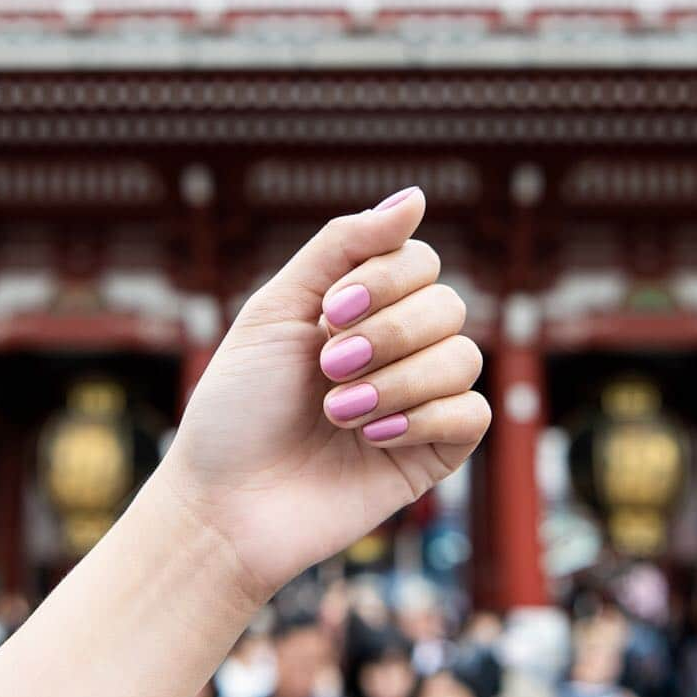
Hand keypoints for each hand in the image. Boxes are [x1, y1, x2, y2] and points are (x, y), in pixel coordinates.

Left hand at [159, 187, 489, 601]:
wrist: (224, 502)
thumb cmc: (239, 404)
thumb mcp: (277, 306)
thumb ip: (343, 245)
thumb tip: (417, 194)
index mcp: (361, 308)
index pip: (420, 261)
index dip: (385, 279)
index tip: (329, 312)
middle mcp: (397, 348)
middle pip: (447, 306)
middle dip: (386, 334)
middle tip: (328, 367)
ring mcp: (417, 400)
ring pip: (463, 358)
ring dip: (396, 382)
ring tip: (337, 412)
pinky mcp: (433, 452)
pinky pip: (471, 414)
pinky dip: (423, 419)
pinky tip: (371, 439)